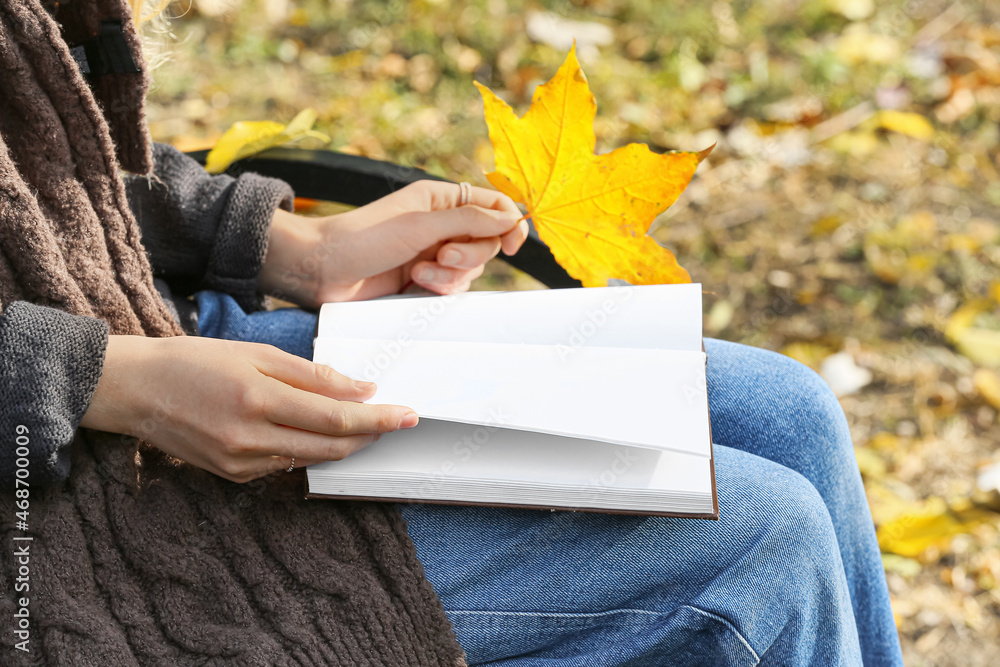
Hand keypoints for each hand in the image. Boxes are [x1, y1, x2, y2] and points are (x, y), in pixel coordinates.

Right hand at [81, 335, 417, 482]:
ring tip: (366, 423)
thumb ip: (312, 375)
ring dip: (344, 444)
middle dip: (371, 435)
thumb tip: (362, 388)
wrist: (136, 390)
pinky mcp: (233, 476)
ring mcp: (240, 463)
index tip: (409, 414)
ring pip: (312, 459)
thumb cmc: (196, 361)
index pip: (336, 418)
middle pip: (331, 447)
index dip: (379, 419)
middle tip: (397, 419)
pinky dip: (309, 449)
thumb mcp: (256, 354)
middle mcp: (251, 437)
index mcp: (258, 398)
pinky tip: (317, 433)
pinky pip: (286, 464)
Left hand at [258, 180, 528, 306]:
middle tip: (441, 256)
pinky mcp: (424, 281)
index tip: (513, 243)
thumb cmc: (363, 239)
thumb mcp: (420, 224)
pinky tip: (412, 286)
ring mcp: (434, 254)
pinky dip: (438, 290)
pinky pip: (452, 289)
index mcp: (441, 200)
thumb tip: (512, 218)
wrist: (323, 271)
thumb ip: (469, 220)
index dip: (509, 223)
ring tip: (417, 275)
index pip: (493, 205)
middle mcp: (442, 225)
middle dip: (470, 255)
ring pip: (471, 271)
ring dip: (449, 276)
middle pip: (487, 243)